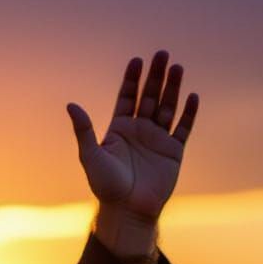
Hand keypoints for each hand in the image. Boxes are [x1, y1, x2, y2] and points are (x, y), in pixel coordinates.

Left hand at [66, 50, 199, 222]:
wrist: (127, 210)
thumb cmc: (105, 185)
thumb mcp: (90, 155)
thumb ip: (83, 130)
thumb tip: (71, 104)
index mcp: (119, 128)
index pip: (127, 96)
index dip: (132, 79)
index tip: (137, 60)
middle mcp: (139, 130)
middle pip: (150, 96)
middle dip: (156, 76)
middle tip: (162, 54)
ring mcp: (157, 139)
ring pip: (167, 108)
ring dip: (173, 88)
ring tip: (178, 68)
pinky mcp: (173, 152)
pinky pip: (182, 128)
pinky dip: (188, 113)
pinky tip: (191, 96)